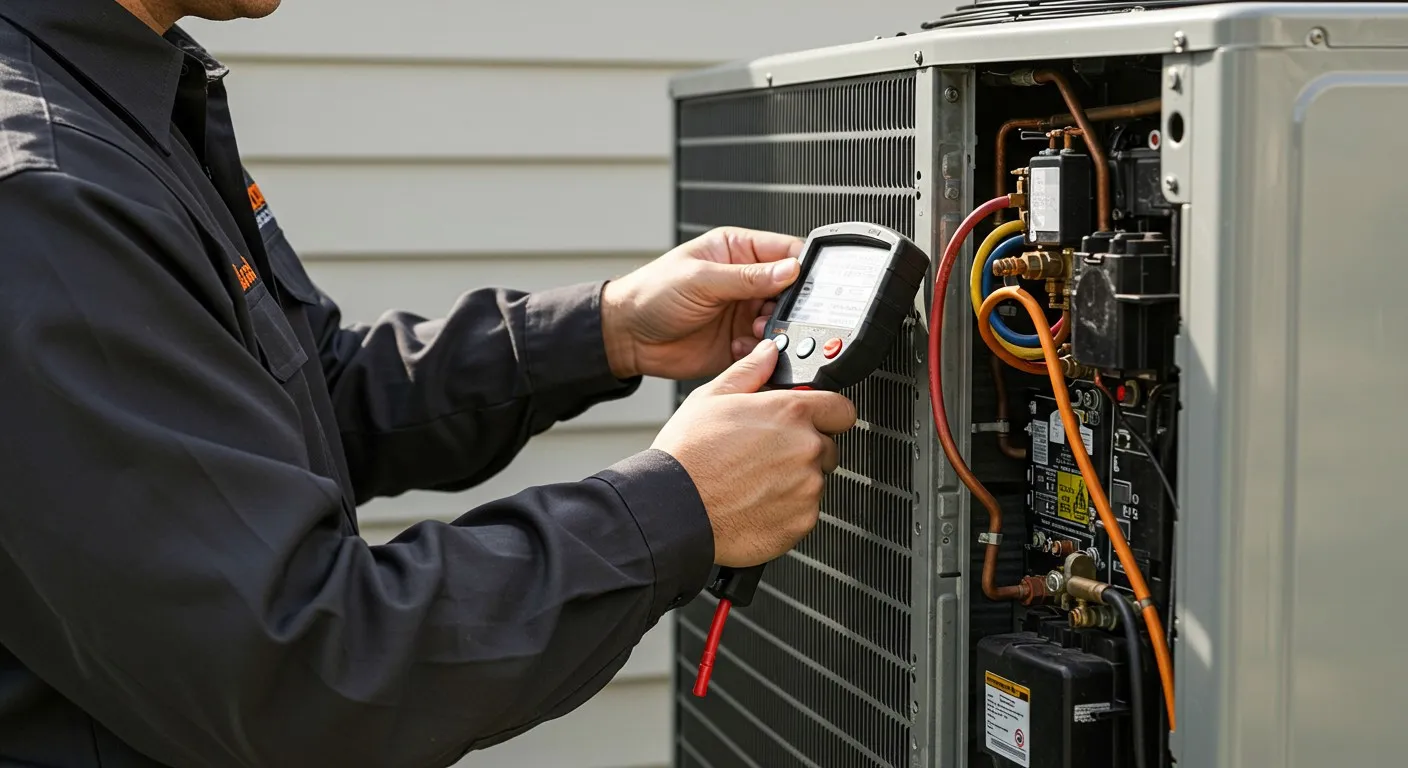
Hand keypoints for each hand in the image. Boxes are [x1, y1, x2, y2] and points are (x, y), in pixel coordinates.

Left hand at [601, 227, 801, 379]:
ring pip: (782, 321)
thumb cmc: (651, 294)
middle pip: (790, 290)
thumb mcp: (701, 279)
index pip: (785, 251)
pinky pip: (765, 348)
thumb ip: (747, 277)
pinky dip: (760, 350)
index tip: (809, 283)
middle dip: (791, 304)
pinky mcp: (739, 342)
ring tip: (755, 330)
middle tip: (777, 313)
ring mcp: (743, 312)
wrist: (627, 337)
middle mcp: (745, 281)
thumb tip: (790, 269)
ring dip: (775, 329)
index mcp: (737, 251)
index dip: (802, 266)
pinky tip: (741, 346)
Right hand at [652, 340, 856, 567]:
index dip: (826, 413)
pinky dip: (786, 509)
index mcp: (791, 412)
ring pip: (815, 480)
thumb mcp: (711, 397)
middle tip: (768, 453)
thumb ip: (750, 371)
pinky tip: (755, 501)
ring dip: (794, 480)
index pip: (841, 409)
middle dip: (805, 448)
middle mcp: (806, 449)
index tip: (812, 420)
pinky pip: (805, 511)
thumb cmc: (688, 455)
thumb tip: (768, 353)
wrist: (674, 509)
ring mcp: (807, 488)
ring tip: (754, 479)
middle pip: (828, 446)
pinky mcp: (802, 521)